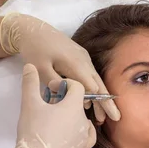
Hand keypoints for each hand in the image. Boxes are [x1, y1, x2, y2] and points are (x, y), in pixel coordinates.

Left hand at [0, 12, 120, 122]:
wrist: (32, 30)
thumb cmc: (35, 50)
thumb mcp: (41, 70)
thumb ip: (57, 84)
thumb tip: (76, 97)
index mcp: (75, 63)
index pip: (92, 86)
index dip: (98, 102)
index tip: (103, 117)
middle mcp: (83, 60)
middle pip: (98, 84)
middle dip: (107, 102)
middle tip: (116, 118)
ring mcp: (83, 57)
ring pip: (95, 80)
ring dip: (100, 97)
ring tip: (104, 115)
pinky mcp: (80, 57)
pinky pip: (90, 75)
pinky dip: (94, 88)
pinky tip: (93, 100)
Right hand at [3, 64, 96, 147]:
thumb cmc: (33, 130)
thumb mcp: (29, 103)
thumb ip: (30, 82)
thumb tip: (29, 65)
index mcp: (74, 105)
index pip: (76, 86)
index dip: (64, 85)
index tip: (51, 90)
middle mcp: (84, 119)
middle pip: (78, 102)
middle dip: (65, 100)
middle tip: (48, 106)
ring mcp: (85, 135)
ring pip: (81, 117)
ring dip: (71, 115)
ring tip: (54, 120)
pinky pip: (87, 133)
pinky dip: (80, 129)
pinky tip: (69, 130)